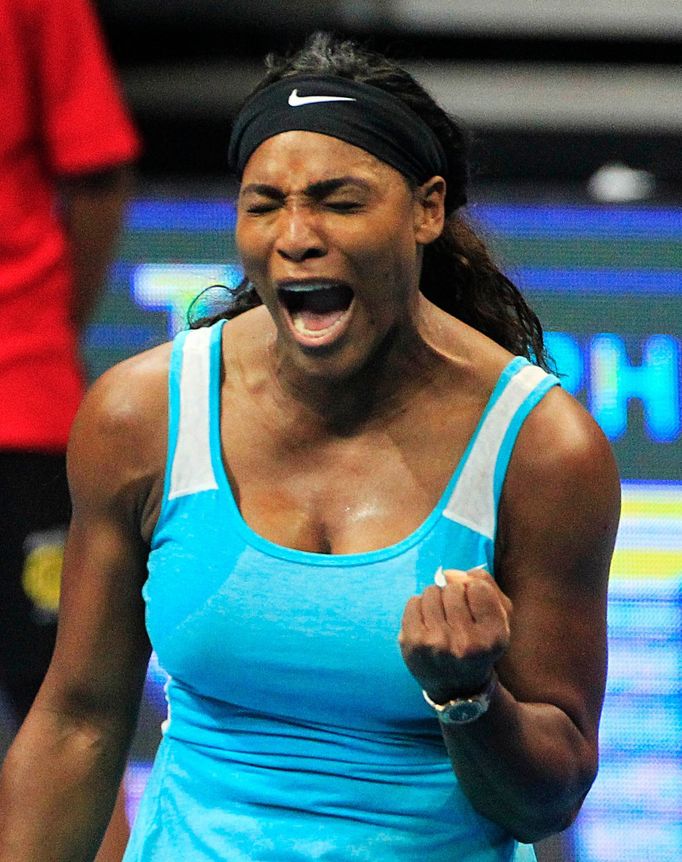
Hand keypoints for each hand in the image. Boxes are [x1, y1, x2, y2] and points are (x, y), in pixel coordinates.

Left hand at [398, 567, 511, 702]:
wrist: (458, 687)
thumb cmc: (481, 643)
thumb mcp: (500, 617)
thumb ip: (485, 584)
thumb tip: (449, 573)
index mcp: (494, 637)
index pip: (478, 587)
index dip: (474, 591)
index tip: (474, 608)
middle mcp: (466, 644)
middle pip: (453, 588)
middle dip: (454, 595)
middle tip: (457, 617)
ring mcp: (436, 644)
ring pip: (431, 591)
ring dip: (436, 599)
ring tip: (442, 619)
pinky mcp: (412, 644)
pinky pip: (413, 601)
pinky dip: (420, 607)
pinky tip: (428, 624)